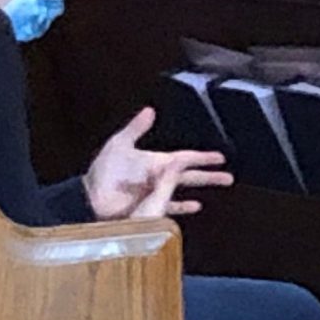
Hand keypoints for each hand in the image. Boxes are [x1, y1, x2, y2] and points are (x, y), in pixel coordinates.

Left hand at [82, 107, 232, 219]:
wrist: (91, 199)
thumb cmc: (103, 172)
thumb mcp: (119, 144)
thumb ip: (136, 128)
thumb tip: (150, 110)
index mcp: (156, 162)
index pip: (186, 158)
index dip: (203, 157)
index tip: (220, 156)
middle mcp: (159, 177)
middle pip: (190, 175)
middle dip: (210, 175)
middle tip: (229, 176)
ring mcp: (155, 193)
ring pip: (184, 189)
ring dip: (202, 188)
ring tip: (220, 186)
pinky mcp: (149, 209)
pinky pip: (171, 207)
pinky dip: (183, 206)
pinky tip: (195, 206)